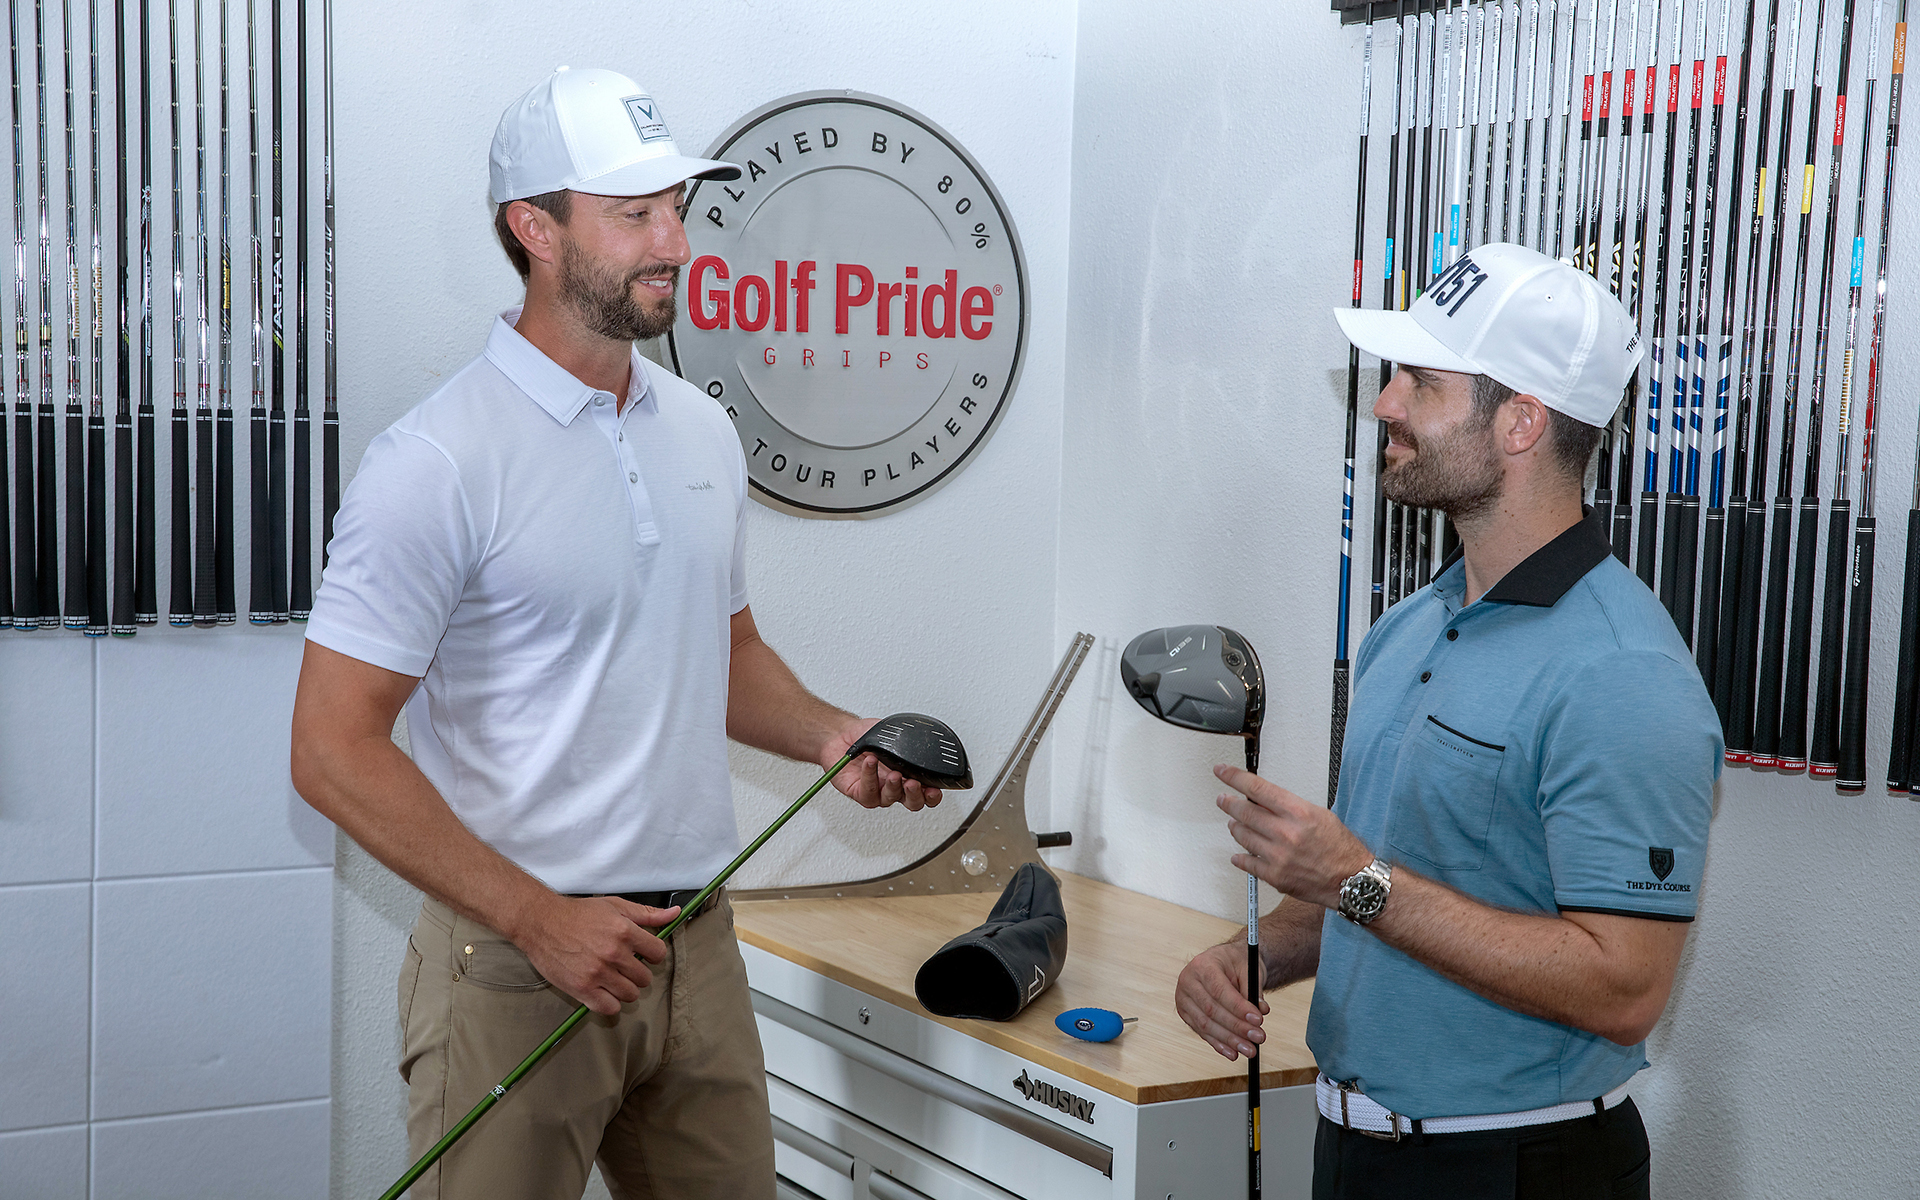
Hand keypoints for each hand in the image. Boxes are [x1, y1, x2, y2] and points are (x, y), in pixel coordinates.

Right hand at [513, 895, 677, 1015]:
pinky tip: (603, 991)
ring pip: (630, 995)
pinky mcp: (582, 989)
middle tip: (624, 966)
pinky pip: (609, 1008)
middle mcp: (613, 954)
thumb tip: (675, 914)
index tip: (642, 953)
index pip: (658, 954)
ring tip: (613, 978)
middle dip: (637, 972)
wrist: (541, 922)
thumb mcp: (615, 906)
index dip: (652, 954)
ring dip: (625, 989)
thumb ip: (647, 914)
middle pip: (645, 978)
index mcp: (624, 932)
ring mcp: (598, 973)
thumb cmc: (578, 914)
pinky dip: (610, 1003)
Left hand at [823, 718, 942, 810]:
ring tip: (893, 773)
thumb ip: (905, 741)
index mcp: (907, 774)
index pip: (926, 792)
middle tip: (914, 784)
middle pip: (913, 803)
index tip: (935, 788)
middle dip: (916, 795)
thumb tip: (918, 741)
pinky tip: (871, 763)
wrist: (841, 735)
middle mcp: (894, 786)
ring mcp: (877, 791)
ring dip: (893, 787)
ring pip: (890, 799)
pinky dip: (870, 777)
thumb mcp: (891, 734)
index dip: (933, 795)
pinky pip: (868, 791)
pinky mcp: (859, 792)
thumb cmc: (865, 736)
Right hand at [1175, 941, 1269, 1060]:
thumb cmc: (1236, 962)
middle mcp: (1188, 981)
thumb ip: (1254, 990)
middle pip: (1211, 1010)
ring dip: (1229, 1040)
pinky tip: (1233, 1052)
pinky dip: (1219, 1044)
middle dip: (1237, 1027)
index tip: (1258, 1020)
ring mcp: (1184, 999)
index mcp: (1202, 965)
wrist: (1223, 962)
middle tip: (1258, 1037)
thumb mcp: (1248, 968)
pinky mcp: (1185, 1013)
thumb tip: (1261, 1011)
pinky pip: (1202, 1032)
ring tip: (1250, 1049)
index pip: (1219, 990)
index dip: (1238, 1008)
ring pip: (1205, 1025)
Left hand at [1214, 765, 1373, 908]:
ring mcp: (1278, 856)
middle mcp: (1286, 833)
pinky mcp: (1275, 876)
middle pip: (1244, 812)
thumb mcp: (1320, 815)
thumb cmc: (1341, 848)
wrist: (1353, 880)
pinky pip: (1247, 862)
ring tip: (1235, 823)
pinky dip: (1240, 856)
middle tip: (1224, 800)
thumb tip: (1263, 800)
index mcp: (1299, 813)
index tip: (1222, 772)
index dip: (1234, 777)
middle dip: (1229, 803)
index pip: (1257, 788)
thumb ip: (1289, 807)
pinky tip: (1239, 853)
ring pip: (1242, 836)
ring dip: (1236, 827)